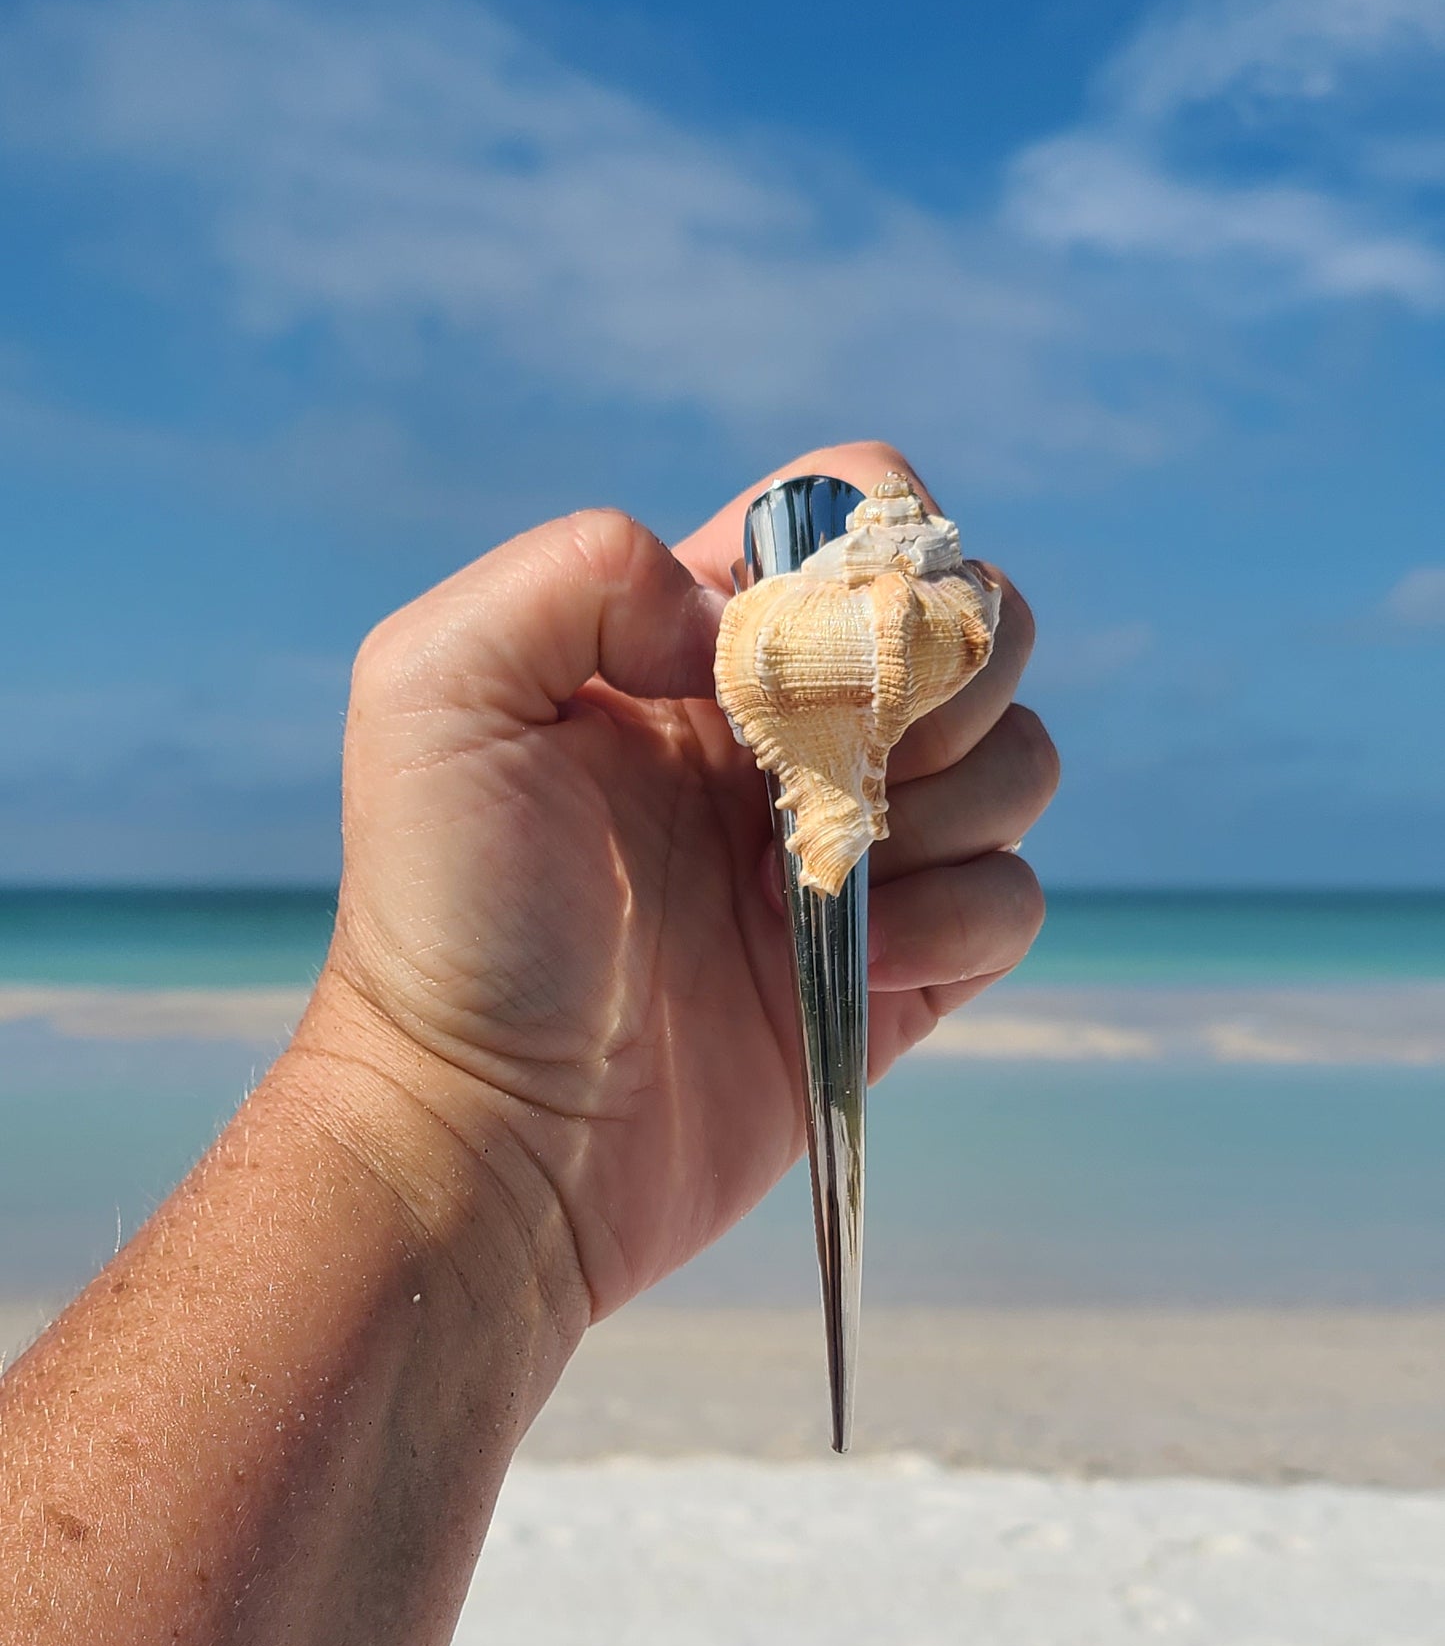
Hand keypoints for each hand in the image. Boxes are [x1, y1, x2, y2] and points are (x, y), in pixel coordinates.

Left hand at [314, 442, 1057, 1320]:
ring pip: (1018, 760)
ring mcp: (852, 857)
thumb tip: (743, 626)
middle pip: (973, 624)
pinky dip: (966, 914)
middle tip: (855, 753)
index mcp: (696, 644)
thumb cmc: (444, 918)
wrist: (487, 1133)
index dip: (874, 547)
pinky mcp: (899, 978)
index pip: (854, 512)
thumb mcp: (435, 688)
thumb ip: (579, 573)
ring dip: (964, 797)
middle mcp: (789, 734)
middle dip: (953, 669)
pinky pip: (1015, 901)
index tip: (812, 641)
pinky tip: (863, 957)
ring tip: (841, 874)